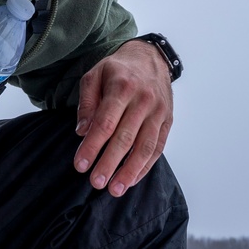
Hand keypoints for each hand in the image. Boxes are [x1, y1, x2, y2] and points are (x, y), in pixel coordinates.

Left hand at [73, 39, 173, 194]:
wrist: (151, 58)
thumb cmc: (117, 70)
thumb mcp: (94, 75)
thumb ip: (87, 103)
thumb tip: (82, 132)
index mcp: (123, 87)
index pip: (106, 123)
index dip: (92, 146)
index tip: (80, 165)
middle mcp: (144, 100)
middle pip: (125, 138)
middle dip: (109, 163)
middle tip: (96, 183)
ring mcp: (159, 112)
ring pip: (145, 147)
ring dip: (130, 171)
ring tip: (115, 189)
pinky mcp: (168, 121)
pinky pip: (157, 148)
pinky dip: (144, 166)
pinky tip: (131, 180)